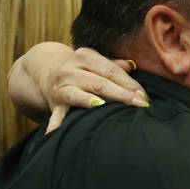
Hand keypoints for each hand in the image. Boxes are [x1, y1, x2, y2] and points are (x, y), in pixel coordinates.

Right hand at [7, 45, 148, 132]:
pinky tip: (55, 132)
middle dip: (121, 94)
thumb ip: (112, 65)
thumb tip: (132, 65)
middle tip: (139, 105)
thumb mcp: (93, 61)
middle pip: (100, 83)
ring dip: (93, 102)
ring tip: (104, 106)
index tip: (143, 95)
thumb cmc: (79, 69)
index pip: (111, 70)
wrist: (45, 71)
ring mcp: (62, 86)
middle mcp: (71, 69)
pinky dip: (56, 123)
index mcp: (85, 56)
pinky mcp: (55, 102)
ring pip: (81, 95)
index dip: (129, 83)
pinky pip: (57, 113)